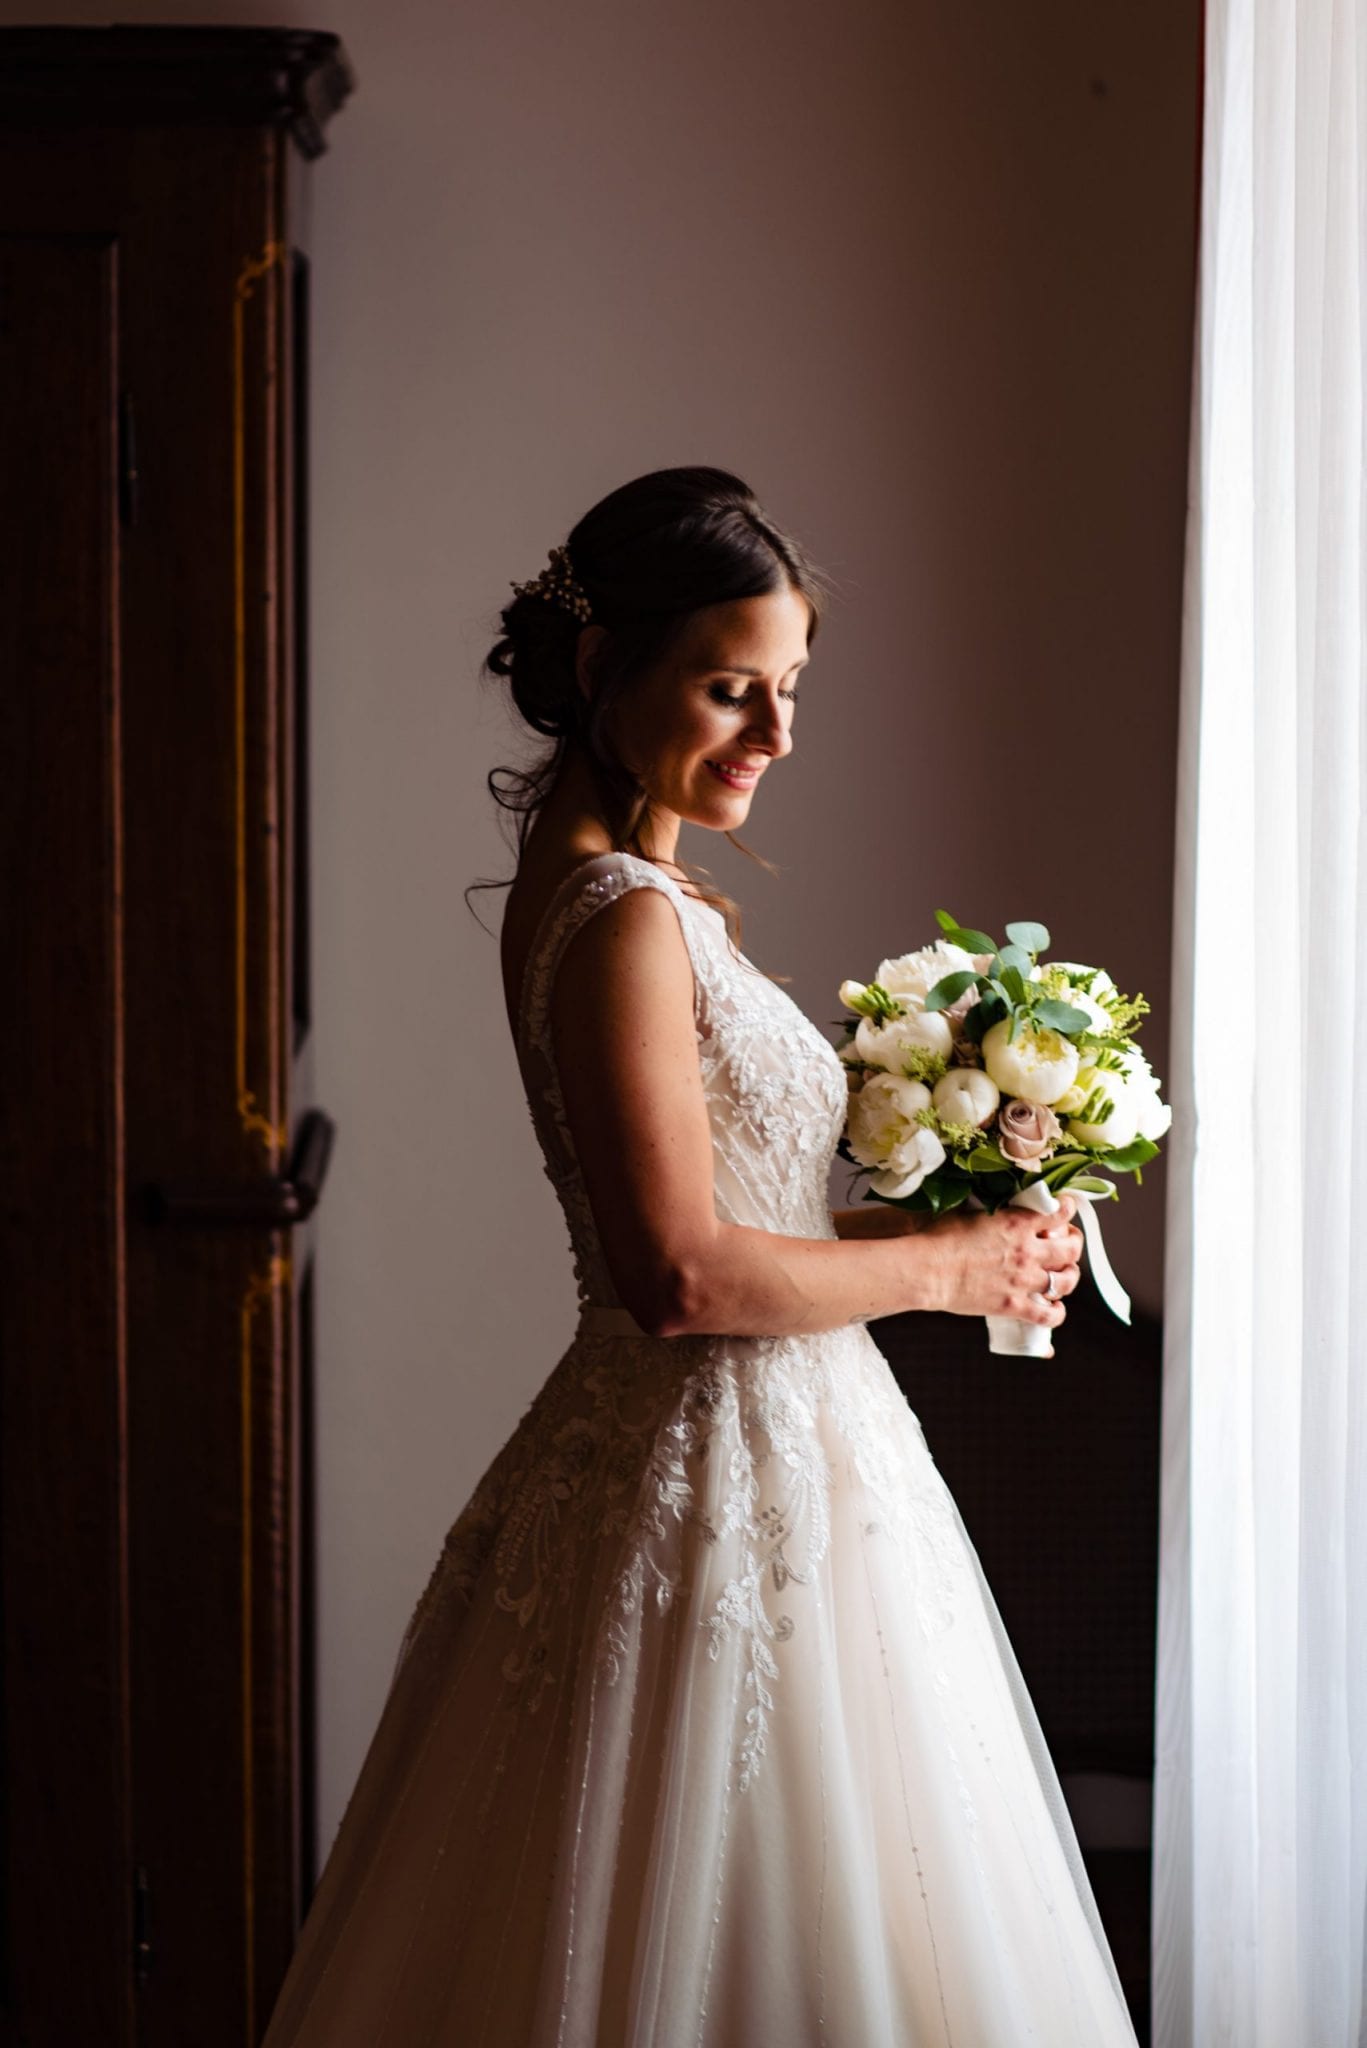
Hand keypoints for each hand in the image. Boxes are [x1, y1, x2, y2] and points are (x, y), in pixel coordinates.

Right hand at [923, 1193, 1083, 1343]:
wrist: (927, 1270)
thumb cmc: (939, 1238)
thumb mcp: (968, 1211)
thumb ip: (989, 1207)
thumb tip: (992, 1200)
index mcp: (1017, 1222)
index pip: (1060, 1212)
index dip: (1068, 1209)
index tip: (1065, 1209)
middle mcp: (1027, 1251)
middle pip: (1071, 1248)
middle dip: (1074, 1244)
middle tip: (1068, 1244)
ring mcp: (1023, 1280)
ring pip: (1066, 1281)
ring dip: (1069, 1277)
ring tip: (1064, 1276)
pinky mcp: (1013, 1305)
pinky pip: (1048, 1315)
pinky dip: (1056, 1313)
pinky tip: (1054, 1308)